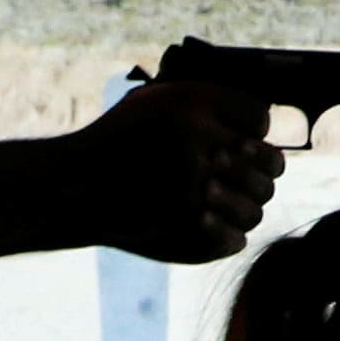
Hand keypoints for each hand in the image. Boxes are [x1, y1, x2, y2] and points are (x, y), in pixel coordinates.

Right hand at [61, 81, 285, 262]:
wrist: (67, 185)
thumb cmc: (116, 142)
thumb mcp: (154, 102)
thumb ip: (207, 106)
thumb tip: (266, 122)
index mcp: (192, 103)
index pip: (260, 117)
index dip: (255, 132)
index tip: (242, 141)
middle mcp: (198, 140)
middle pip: (271, 163)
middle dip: (259, 171)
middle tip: (243, 178)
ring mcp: (195, 185)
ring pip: (257, 206)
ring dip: (243, 206)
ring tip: (221, 202)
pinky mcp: (188, 224)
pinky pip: (236, 237)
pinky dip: (225, 235)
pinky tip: (207, 225)